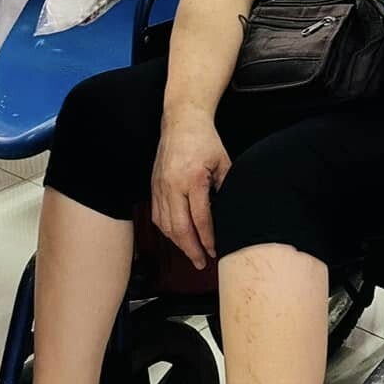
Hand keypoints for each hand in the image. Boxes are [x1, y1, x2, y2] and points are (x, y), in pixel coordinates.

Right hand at [151, 110, 230, 269]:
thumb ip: (226, 188)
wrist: (182, 120)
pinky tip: (176, 236)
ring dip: (177, 243)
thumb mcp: (224, 162)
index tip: (214, 250)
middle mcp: (173, 184)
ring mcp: (160, 185)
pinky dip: (166, 230)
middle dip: (191, 249)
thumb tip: (230, 214)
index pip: (200, 218)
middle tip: (201, 262)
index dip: (207, 239)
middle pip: (179, 227)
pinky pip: (157, 215)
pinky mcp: (154, 185)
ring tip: (190, 253)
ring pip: (165, 225)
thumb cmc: (204, 140)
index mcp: (192, 179)